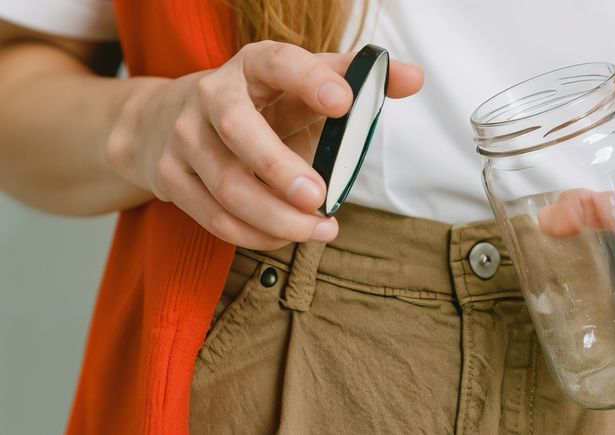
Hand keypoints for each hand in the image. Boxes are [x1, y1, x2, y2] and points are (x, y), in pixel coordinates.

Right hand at [105, 40, 423, 248]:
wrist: (171, 120)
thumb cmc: (262, 104)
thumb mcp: (305, 86)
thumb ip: (359, 83)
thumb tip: (414, 78)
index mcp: (253, 65)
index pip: (279, 62)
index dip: (310, 80)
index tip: (344, 102)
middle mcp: (212, 95)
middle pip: (238, 128)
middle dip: (279, 167)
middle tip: (319, 197)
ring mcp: (185, 137)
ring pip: (226, 184)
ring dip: (276, 217)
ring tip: (320, 229)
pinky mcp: (171, 177)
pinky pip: (213, 216)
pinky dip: (254, 235)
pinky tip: (288, 238)